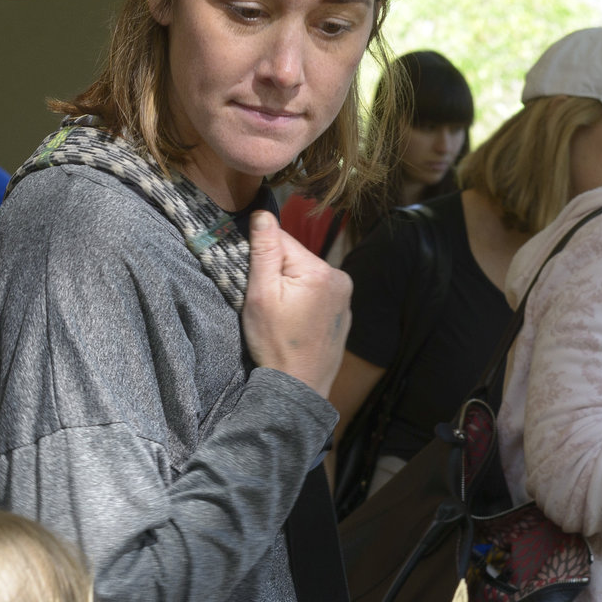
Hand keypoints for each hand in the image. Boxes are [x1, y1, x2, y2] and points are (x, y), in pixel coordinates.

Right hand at [240, 209, 350, 396]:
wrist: (298, 388)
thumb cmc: (275, 344)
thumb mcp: (260, 295)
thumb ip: (264, 251)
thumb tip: (263, 214)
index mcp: (320, 270)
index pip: (283, 242)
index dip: (262, 259)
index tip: (255, 283)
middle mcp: (340, 278)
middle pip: (297, 259)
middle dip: (279, 274)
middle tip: (268, 304)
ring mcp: (345, 297)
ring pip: (307, 276)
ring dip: (292, 288)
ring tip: (283, 317)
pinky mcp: (344, 313)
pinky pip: (319, 295)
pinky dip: (305, 303)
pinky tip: (296, 324)